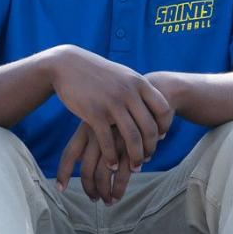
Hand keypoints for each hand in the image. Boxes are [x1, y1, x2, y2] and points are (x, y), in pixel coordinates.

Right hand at [51, 48, 173, 197]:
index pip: (163, 109)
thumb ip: (139, 90)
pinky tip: (112, 165)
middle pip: (149, 128)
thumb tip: (156, 107)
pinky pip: (108, 141)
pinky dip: (112, 157)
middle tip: (148, 159)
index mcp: (138, 82)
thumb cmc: (98, 73)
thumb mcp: (123, 75)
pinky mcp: (94, 113)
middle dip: (150, 148)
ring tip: (134, 168)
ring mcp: (111, 103)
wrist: (67, 65)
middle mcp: (128, 92)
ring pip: (132, 137)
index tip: (160, 138)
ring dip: (135, 157)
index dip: (164, 126)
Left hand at [57, 120, 132, 203]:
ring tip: (107, 201)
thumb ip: (90, 139)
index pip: (69, 154)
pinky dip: (118, 190)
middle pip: (86, 171)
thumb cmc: (121, 116)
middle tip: (94, 199)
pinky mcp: (130, 150)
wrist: (147, 102)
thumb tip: (78, 159)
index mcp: (86, 128)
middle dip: (89, 189)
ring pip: (102, 176)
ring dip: (104, 193)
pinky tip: (118, 196)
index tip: (60, 189)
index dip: (63, 173)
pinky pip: (121, 176)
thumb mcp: (102, 120)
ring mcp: (113, 143)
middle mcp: (97, 136)